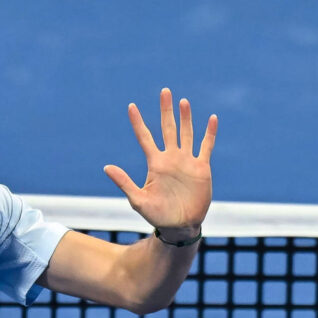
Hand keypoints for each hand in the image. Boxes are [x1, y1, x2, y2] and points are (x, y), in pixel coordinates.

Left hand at [104, 88, 216, 241]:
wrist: (180, 226)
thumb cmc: (157, 215)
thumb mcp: (138, 199)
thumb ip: (124, 182)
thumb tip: (106, 167)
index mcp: (155, 163)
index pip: (145, 137)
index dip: (138, 122)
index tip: (131, 107)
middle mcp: (171, 158)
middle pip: (168, 128)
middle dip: (166, 110)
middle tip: (164, 91)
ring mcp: (186, 161)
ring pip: (186, 133)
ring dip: (186, 118)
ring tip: (183, 101)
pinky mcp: (201, 168)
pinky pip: (206, 146)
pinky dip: (209, 133)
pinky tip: (211, 119)